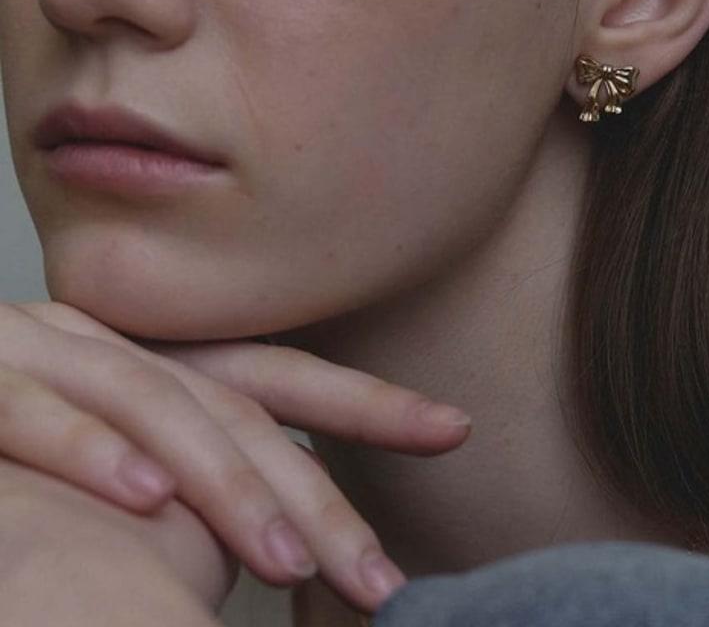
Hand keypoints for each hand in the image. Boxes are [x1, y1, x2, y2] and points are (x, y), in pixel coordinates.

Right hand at [0, 302, 470, 612]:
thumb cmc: (28, 428)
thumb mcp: (123, 433)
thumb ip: (191, 464)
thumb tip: (267, 531)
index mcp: (165, 362)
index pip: (282, 379)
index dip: (368, 403)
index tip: (452, 428)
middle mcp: (123, 348)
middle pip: (239, 408)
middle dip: (313, 490)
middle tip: (379, 575)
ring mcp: (50, 354)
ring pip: (158, 403)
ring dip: (222, 481)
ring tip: (285, 558)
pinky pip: (36, 410)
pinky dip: (89, 449)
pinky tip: (144, 496)